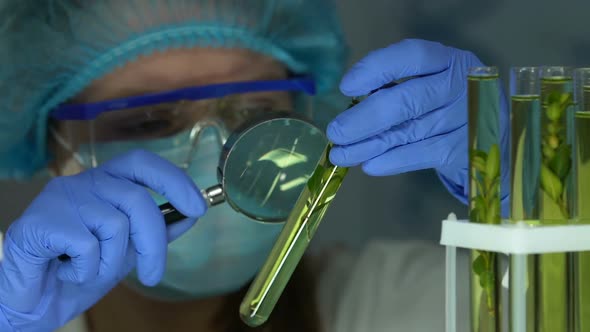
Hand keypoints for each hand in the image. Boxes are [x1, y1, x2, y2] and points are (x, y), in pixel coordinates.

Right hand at [0, 150, 206, 331]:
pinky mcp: (40, 220)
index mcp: (105, 182)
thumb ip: (157, 230)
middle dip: (154, 242)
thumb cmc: (79, 270)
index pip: (142, 163)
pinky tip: (65, 270)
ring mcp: (61, 197)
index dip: (173, 180)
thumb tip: (191, 215)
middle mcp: (83, 182)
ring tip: (88, 269)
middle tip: (154, 274)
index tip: (198, 207)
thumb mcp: (127, 250)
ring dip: (110, 262)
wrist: (33, 301)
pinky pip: (88, 246)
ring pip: (115, 226)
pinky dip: (85, 270)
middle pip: (137, 199)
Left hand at [327, 39, 508, 205]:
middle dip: (364, 118)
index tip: (347, 87)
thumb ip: (397, 88)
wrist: (495, 136)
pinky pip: (421, 155)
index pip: (412, 56)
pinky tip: (369, 164)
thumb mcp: (429, 83)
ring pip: (409, 132)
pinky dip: (392, 161)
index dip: (376, 69)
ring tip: (340, 155)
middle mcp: (460, 85)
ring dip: (369, 146)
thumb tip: (351, 105)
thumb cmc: (446, 104)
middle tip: (336, 132)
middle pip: (407, 100)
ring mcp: (466, 119)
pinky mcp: (465, 149)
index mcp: (447, 60)